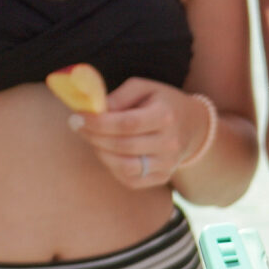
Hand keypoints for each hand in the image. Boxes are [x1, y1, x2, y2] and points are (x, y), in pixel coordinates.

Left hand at [72, 78, 204, 190]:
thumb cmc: (161, 102)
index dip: (98, 123)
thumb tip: (94, 109)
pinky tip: (107, 152)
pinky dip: (112, 167)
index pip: (127, 124)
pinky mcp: (162, 178)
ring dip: (101, 153)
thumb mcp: (144, 88)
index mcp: (165, 116)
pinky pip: (130, 180)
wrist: (192, 126)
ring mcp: (167, 164)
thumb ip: (119, 96)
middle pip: (122, 146)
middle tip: (77, 126)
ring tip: (92, 139)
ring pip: (125, 167)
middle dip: (93, 136)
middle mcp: (169, 143)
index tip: (77, 117)